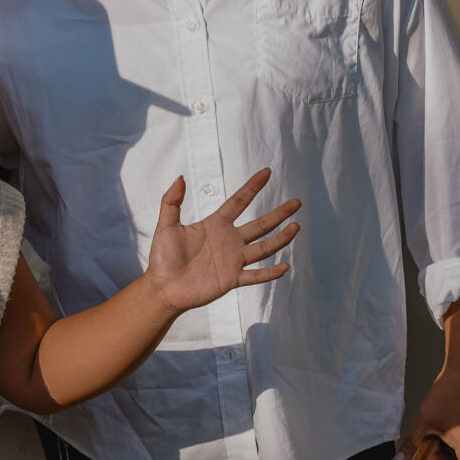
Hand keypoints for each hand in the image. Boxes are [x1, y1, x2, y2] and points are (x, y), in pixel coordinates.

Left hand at [141, 169, 299, 314]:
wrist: (163, 287)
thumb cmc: (163, 257)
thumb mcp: (165, 225)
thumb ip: (171, 202)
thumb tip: (181, 177)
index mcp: (215, 225)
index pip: (238, 201)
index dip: (252, 187)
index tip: (267, 172)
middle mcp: (229, 240)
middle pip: (259, 224)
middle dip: (278, 213)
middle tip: (297, 202)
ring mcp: (232, 260)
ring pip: (263, 248)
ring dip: (280, 239)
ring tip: (296, 227)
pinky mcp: (231, 279)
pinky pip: (255, 275)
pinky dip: (270, 273)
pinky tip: (286, 266)